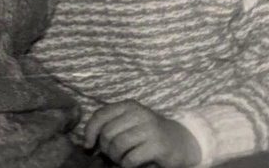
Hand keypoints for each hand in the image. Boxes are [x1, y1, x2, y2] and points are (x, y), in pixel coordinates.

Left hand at [84, 101, 201, 167]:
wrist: (180, 141)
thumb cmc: (148, 133)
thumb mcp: (130, 122)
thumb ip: (111, 125)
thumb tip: (87, 142)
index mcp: (128, 106)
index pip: (100, 115)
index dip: (90, 131)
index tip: (88, 146)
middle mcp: (138, 113)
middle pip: (107, 133)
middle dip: (105, 149)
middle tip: (113, 155)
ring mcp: (149, 128)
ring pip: (117, 145)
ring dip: (116, 158)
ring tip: (122, 160)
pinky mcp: (157, 145)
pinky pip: (130, 159)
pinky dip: (126, 165)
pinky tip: (131, 164)